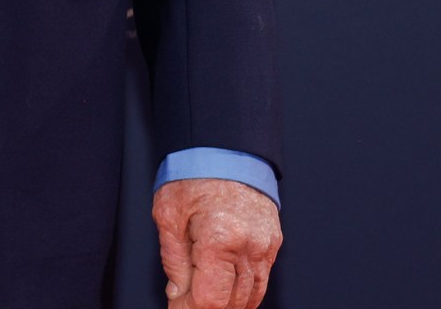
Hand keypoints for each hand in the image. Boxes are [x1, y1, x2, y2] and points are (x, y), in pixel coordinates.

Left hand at [153, 178, 279, 308]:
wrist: (224, 147)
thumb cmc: (195, 173)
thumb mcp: (168, 215)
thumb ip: (173, 261)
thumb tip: (178, 293)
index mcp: (221, 239)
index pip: (210, 300)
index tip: (176, 307)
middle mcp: (249, 246)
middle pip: (232, 303)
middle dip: (206, 307)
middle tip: (185, 302)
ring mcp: (265, 245)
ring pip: (251, 296)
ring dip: (227, 304)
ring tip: (204, 297)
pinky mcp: (272, 242)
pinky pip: (261, 280)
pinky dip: (244, 291)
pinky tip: (227, 290)